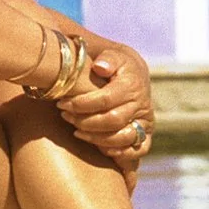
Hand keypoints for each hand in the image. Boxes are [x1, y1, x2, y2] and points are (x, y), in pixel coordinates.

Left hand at [57, 36, 153, 169]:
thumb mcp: (111, 55)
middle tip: (65, 116)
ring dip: (97, 138)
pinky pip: (138, 150)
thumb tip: (100, 67)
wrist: (133, 73)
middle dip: (85, 121)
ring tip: (76, 132)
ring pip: (124, 137)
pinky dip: (120, 153)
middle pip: (113, 120)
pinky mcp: (146, 134)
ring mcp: (145, 121)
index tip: (62, 103)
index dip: (81, 104)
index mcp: (132, 85)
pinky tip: (99, 147)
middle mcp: (142, 104)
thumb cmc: (114, 63)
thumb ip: (107, 58)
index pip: (105, 99)